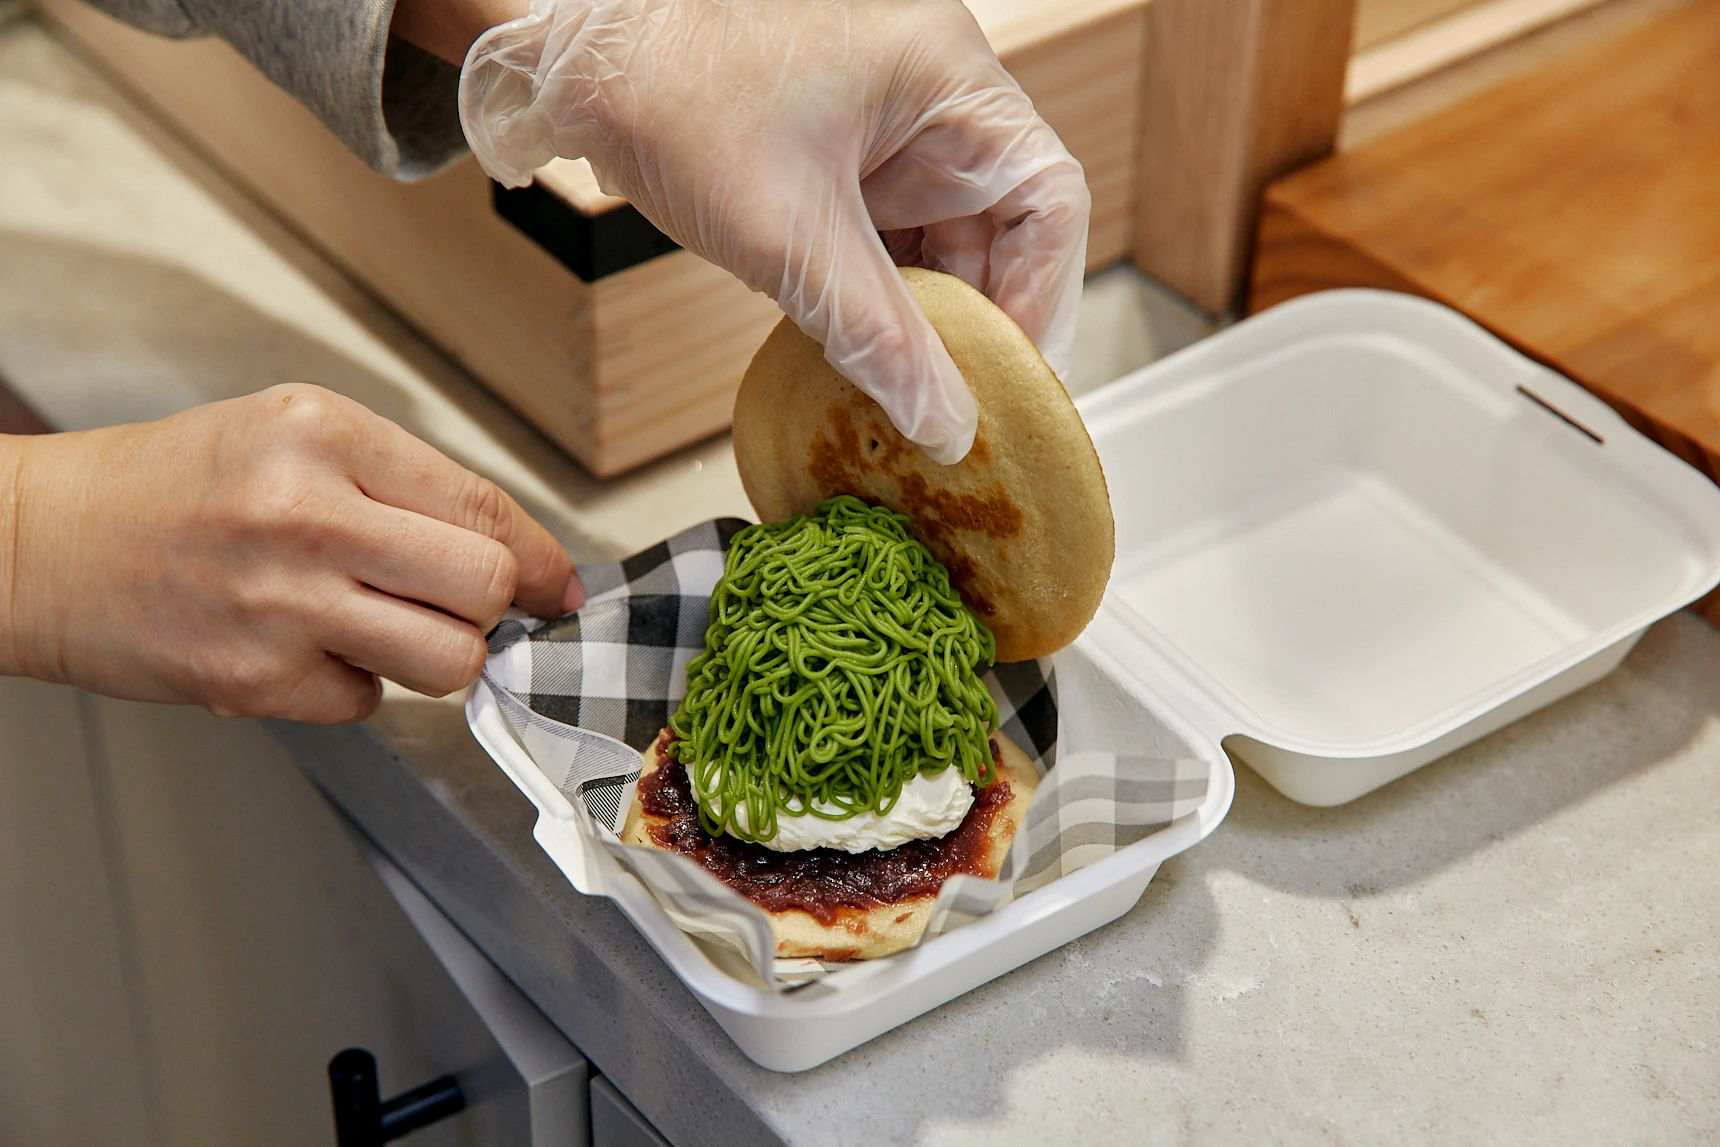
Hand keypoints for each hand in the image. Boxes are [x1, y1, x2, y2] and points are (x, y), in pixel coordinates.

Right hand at [0, 385, 582, 722]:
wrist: (40, 542)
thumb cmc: (173, 486)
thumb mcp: (291, 437)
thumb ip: (405, 486)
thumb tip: (519, 561)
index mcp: (324, 434)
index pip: (484, 507)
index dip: (540, 558)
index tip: (556, 585)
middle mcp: (306, 513)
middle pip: (481, 587)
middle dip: (490, 607)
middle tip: (461, 605)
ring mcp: (279, 603)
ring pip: (445, 661)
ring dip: (434, 655)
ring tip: (381, 625)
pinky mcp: (252, 680)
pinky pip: (366, 703)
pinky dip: (351, 684)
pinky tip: (302, 646)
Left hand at [457, 0, 1089, 464]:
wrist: (574, 55)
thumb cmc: (667, 83)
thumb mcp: (787, 233)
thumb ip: (877, 337)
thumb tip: (945, 424)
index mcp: (949, 81)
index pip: (1050, 204)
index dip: (1037, 301)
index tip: (1002, 381)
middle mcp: (935, 98)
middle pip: (1004, 234)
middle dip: (977, 327)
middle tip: (951, 410)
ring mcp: (890, 129)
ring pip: (947, 246)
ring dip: (928, 322)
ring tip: (905, 397)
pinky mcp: (845, 159)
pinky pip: (893, 241)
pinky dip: (884, 302)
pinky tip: (866, 357)